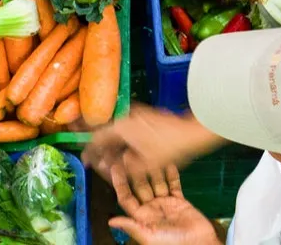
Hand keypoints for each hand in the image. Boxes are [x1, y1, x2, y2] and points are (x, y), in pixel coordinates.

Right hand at [83, 106, 221, 177]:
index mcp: (121, 127)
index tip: (86, 161)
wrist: (194, 131)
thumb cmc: (168, 148)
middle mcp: (127, 117)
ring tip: (114, 160)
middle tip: (100, 162)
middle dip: (102, 149)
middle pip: (107, 133)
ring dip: (114, 145)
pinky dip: (126, 140)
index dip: (90, 151)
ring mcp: (139, 114)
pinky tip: (130, 151)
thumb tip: (107, 165)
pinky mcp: (149, 116)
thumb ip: (121, 166)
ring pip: (119, 131)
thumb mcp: (143, 165)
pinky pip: (130, 128)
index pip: (96, 138)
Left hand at [108, 164, 219, 244]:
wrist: (198, 244)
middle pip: (140, 187)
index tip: (114, 167)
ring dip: (153, 169)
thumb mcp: (149, 236)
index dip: (120, 183)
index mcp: (141, 217)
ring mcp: (165, 203)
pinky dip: (172, 174)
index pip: (126, 197)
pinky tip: (170, 162)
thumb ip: (132, 226)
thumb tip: (111, 221)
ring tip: (149, 152)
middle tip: (130, 154)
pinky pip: (174, 185)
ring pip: (157, 182)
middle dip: (135, 171)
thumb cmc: (172, 244)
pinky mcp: (180, 201)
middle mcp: (151, 208)